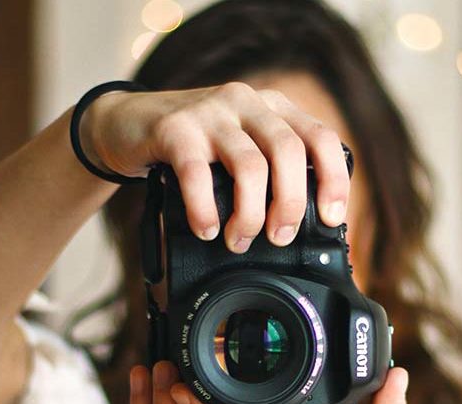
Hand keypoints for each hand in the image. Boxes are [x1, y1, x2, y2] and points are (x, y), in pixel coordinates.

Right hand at [82, 81, 349, 250]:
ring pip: (250, 166)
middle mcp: (247, 104)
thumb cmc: (193, 149)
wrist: (128, 124)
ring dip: (249, 215)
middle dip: (290, 205)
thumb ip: (268, 175)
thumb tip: (297, 229)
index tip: (332, 219)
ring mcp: (211, 113)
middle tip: (279, 238)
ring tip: (238, 241)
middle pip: (288, 153)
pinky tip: (206, 229)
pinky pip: (198, 174)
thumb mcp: (240, 153)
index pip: (320, 138)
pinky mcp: (175, 129)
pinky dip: (205, 210)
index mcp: (273, 110)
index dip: (333, 180)